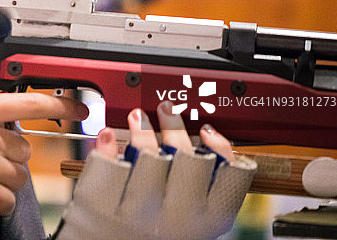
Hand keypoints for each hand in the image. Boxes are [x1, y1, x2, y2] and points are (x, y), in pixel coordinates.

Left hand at [58, 100, 256, 239]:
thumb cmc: (154, 236)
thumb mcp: (191, 222)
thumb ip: (201, 189)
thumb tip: (206, 140)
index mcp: (207, 221)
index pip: (232, 177)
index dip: (222, 148)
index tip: (208, 132)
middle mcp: (179, 219)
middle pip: (187, 160)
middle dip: (176, 129)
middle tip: (167, 110)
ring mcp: (141, 214)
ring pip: (148, 158)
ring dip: (142, 131)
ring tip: (137, 117)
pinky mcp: (105, 211)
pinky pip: (108, 169)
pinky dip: (107, 147)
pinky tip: (107, 136)